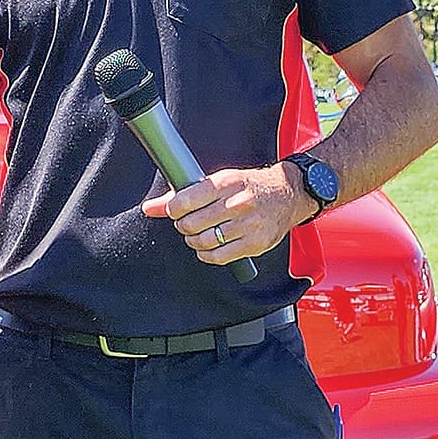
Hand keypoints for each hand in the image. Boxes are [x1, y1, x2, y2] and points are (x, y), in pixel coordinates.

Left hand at [143, 164, 305, 265]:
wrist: (287, 194)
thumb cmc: (248, 186)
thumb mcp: (218, 181)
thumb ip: (182, 195)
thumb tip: (150, 208)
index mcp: (225, 183)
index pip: (184, 202)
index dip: (173, 210)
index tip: (176, 211)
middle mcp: (237, 204)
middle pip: (191, 224)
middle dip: (184, 226)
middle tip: (189, 222)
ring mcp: (247, 226)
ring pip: (203, 242)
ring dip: (194, 241)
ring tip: (199, 234)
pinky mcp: (255, 244)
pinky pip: (219, 257)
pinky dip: (207, 254)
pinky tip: (210, 246)